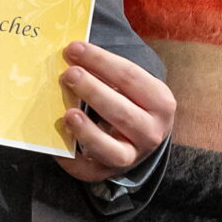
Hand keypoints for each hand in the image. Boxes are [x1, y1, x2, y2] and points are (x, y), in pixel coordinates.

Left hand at [54, 41, 175, 184]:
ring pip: (111, 149)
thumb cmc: (130, 101)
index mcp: (161, 102)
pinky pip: (91, 169)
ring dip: (87, 131)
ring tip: (68, 114)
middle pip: (121, 111)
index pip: (129, 77)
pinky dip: (74, 160)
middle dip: (92, 91)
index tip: (74, 48)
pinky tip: (60, 145)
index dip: (100, 61)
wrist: (141, 137)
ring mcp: (133, 156)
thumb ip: (106, 72)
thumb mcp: (130, 86)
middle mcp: (152, 132)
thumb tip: (72, 54)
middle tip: (68, 75)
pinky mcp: (109, 172)